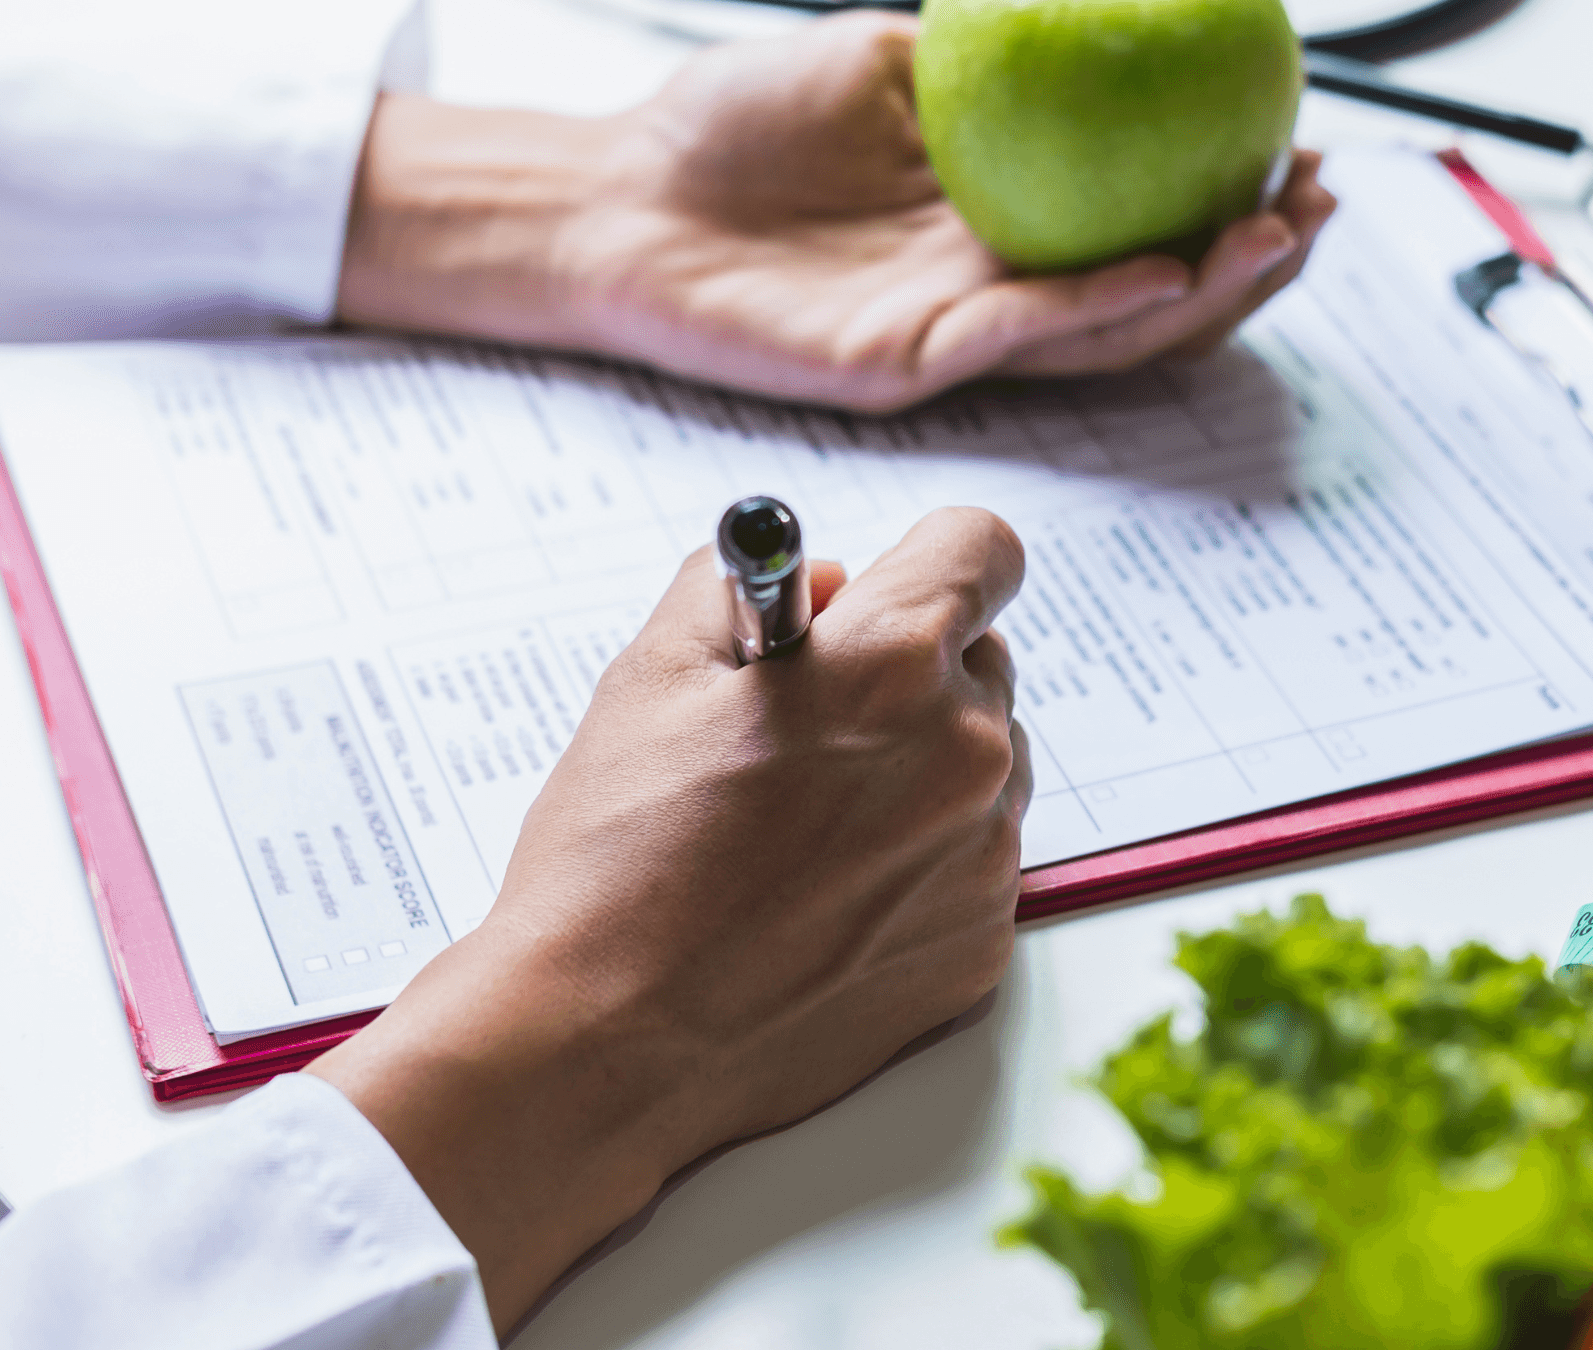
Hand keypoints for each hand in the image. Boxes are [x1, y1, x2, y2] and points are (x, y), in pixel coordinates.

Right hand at [309, 507, 1029, 1329]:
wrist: (608, 1044)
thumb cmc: (619, 858)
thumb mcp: (653, 672)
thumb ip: (748, 590)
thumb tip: (825, 585)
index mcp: (893, 664)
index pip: (981, 549)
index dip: (928, 560)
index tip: (891, 591)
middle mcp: (965, 754)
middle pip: (979, 661)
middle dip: (906, 673)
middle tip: (807, 727)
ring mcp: (984, 857)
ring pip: (984, 765)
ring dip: (920, 771)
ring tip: (802, 828)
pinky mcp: (981, 944)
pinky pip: (973, 863)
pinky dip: (917, 865)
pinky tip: (821, 898)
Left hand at [336, 12, 1337, 411]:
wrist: (618, 196)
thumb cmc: (730, 126)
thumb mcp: (881, 51)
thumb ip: (978, 45)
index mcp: (999, 218)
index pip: (1142, 219)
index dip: (1228, 195)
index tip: (1298, 146)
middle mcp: (993, 285)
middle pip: (1153, 293)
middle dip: (1249, 259)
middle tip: (1318, 205)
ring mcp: (954, 332)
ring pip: (1107, 334)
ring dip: (1201, 292)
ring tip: (1274, 238)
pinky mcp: (905, 363)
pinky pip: (1019, 339)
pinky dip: (1095, 310)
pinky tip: (1157, 270)